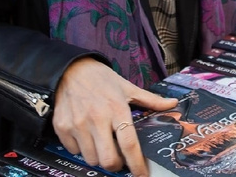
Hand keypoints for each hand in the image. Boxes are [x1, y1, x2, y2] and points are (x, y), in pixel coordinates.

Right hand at [53, 58, 176, 176]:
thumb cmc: (102, 79)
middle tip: (118, 158)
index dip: (137, 164)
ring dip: (98, 156)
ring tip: (101, 143)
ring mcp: (78, 125)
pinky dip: (82, 148)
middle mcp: (97, 119)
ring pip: (91, 159)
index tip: (142, 174)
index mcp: (116, 109)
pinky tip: (86, 135)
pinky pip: (74, 151)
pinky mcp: (62, 128)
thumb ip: (150, 100)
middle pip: (108, 160)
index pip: (129, 144)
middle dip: (116, 165)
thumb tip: (173, 103)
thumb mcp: (127, 87)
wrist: (70, 69)